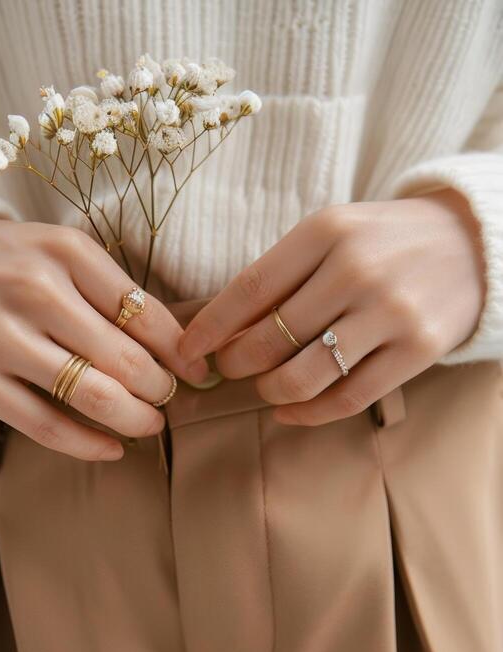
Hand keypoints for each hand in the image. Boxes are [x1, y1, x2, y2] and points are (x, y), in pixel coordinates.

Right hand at [0, 219, 209, 459]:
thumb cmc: (5, 268)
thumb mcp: (56, 254)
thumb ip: (108, 290)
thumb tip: (177, 344)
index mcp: (64, 251)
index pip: (143, 311)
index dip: (180, 350)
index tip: (198, 371)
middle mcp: (33, 289)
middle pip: (124, 358)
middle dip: (160, 389)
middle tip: (169, 398)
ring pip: (92, 395)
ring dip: (134, 419)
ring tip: (149, 424)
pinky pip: (45, 425)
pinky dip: (88, 445)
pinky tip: (111, 448)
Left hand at [178, 190, 485, 424]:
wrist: (472, 244)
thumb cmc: (383, 242)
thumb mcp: (332, 234)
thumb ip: (282, 274)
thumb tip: (219, 329)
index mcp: (327, 232)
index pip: (249, 289)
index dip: (209, 328)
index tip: (185, 350)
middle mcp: (357, 270)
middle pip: (269, 338)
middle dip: (235, 364)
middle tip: (227, 369)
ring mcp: (390, 312)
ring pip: (304, 375)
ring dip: (270, 390)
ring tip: (264, 386)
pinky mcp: (418, 349)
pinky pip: (348, 397)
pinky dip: (308, 412)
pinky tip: (288, 410)